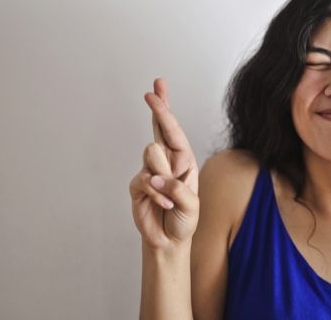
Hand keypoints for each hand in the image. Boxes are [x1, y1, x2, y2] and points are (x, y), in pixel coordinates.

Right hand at [128, 77, 199, 249]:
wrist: (170, 240)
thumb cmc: (185, 219)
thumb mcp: (192, 206)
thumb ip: (178, 189)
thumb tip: (155, 177)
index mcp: (184, 160)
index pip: (173, 131)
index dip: (164, 111)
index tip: (155, 92)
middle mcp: (167, 161)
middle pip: (158, 128)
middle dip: (158, 108)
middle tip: (152, 91)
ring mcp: (151, 171)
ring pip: (151, 153)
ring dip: (163, 175)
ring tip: (170, 196)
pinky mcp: (138, 185)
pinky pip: (145, 180)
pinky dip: (157, 194)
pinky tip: (164, 205)